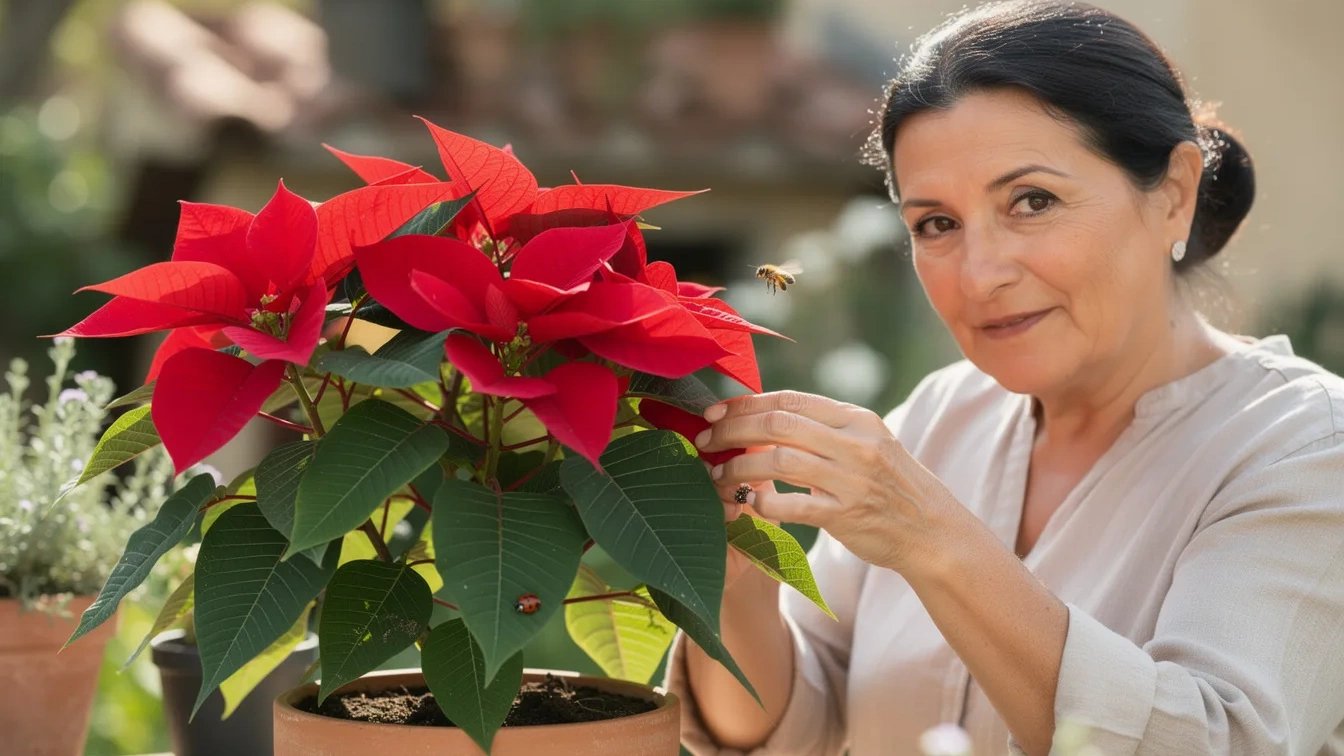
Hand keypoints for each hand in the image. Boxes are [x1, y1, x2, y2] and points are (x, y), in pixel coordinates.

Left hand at [695, 391, 955, 574]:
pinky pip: (793, 505)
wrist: (932, 531)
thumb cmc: (889, 485)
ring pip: (778, 461)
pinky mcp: (847, 514)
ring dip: (739, 467)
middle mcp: (855, 443)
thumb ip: (823, 429)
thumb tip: (764, 416)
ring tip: (718, 476)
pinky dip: (764, 503)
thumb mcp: (866, 443)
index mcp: (856, 419)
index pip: (790, 399)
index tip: (714, 412)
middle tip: (704, 440)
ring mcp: (852, 478)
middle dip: (732, 430)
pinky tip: (750, 504)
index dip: (746, 403)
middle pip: (778, 424)